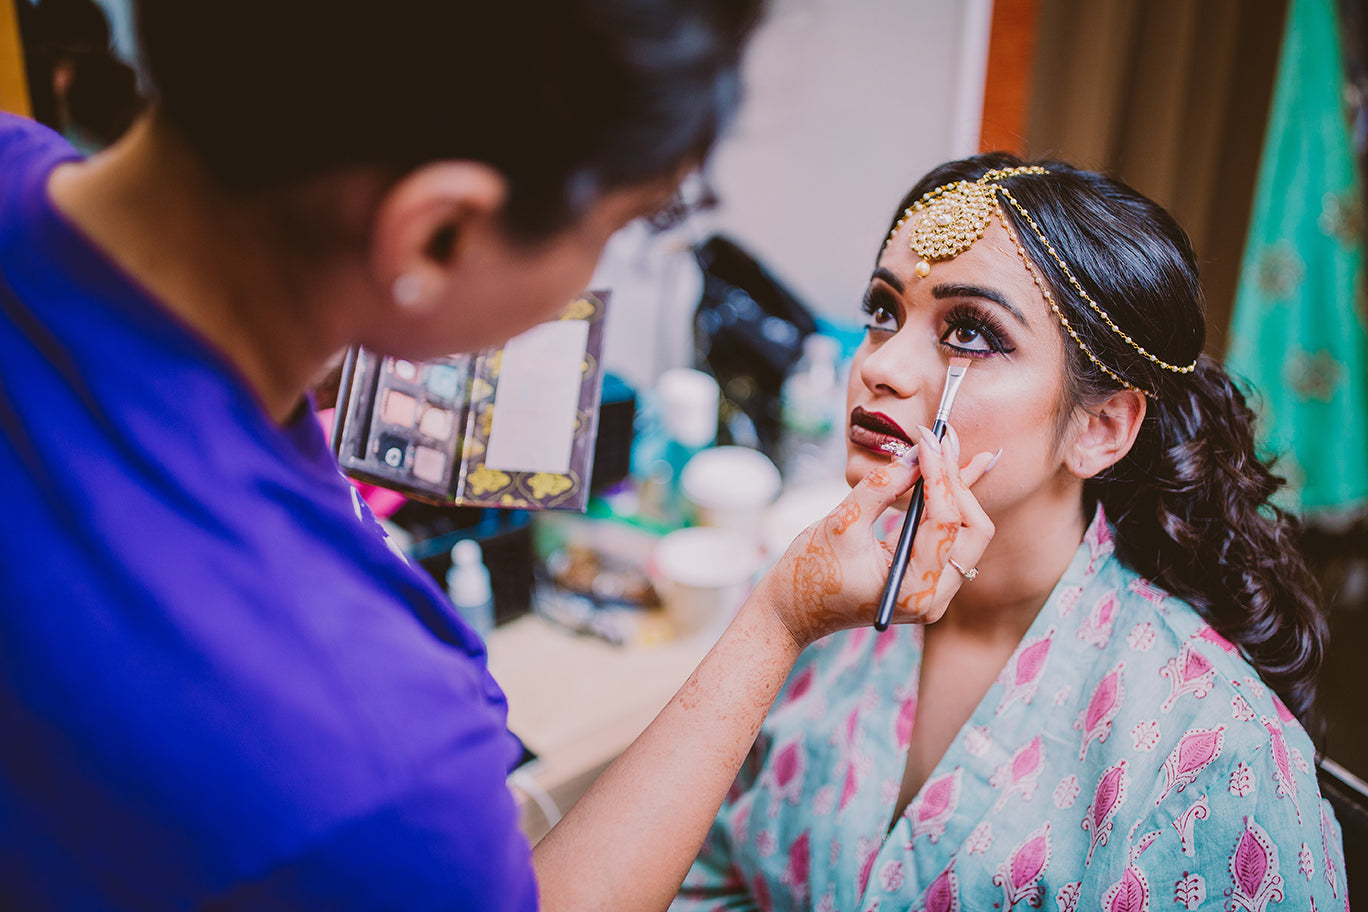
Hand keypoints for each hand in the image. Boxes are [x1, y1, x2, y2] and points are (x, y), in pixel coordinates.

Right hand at [755, 424, 996, 647]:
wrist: (796, 609)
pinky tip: (958, 469)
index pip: (944, 522)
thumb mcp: (843, 523)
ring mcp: (935, 590)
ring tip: (951, 446)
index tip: (928, 438)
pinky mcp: (928, 577)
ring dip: (958, 488)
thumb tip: (917, 452)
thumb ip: (881, 487)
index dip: (939, 475)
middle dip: (957, 482)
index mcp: (914, 590)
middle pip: (971, 530)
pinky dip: (950, 501)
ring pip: (967, 531)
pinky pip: (952, 535)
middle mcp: (934, 595)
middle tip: (942, 439)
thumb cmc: (811, 571)